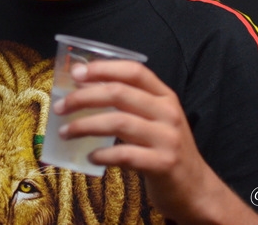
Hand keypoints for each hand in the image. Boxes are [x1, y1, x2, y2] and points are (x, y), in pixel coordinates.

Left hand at [53, 60, 257, 223]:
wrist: (196, 189)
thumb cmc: (165, 150)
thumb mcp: (156, 120)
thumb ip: (130, 104)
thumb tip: (84, 90)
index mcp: (165, 96)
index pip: (134, 71)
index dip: (103, 68)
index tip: (77, 72)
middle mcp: (168, 112)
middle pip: (119, 94)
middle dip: (84, 97)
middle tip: (60, 106)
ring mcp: (167, 138)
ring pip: (118, 122)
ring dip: (85, 125)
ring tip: (65, 132)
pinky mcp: (163, 164)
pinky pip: (125, 155)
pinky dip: (103, 154)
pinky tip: (91, 156)